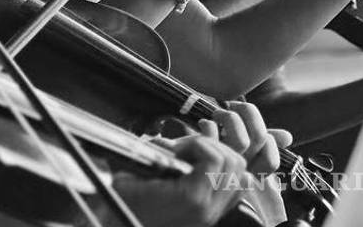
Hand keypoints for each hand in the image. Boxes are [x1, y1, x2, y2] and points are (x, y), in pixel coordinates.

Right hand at [114, 121, 247, 226]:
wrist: (121, 226)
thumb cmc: (124, 203)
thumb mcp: (132, 175)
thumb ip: (156, 157)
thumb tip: (170, 144)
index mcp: (191, 199)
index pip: (215, 158)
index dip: (195, 143)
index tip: (174, 147)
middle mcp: (208, 209)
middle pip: (235, 164)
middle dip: (212, 147)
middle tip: (186, 149)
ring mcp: (212, 214)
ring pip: (241, 176)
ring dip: (219, 159)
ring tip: (193, 158)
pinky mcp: (210, 216)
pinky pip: (235, 191)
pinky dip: (226, 175)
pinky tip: (204, 170)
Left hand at [209, 101, 292, 175]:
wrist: (177, 167)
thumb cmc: (216, 153)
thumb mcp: (244, 151)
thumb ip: (265, 143)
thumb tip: (288, 137)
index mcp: (253, 173)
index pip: (272, 159)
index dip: (268, 136)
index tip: (252, 124)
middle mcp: (240, 172)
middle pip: (260, 139)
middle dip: (248, 112)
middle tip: (231, 105)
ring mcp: (223, 166)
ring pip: (241, 141)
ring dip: (229, 116)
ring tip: (217, 114)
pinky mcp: (201, 156)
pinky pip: (212, 133)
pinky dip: (208, 123)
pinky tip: (203, 123)